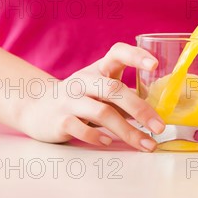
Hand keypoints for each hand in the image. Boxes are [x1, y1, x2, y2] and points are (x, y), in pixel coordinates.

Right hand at [21, 43, 164, 151]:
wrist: (36, 107)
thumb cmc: (82, 98)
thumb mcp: (102, 89)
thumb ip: (126, 96)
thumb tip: (160, 112)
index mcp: (99, 69)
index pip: (118, 53)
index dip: (136, 56)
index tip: (155, 65)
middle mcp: (85, 81)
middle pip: (114, 90)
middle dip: (140, 109)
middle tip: (160, 126)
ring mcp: (70, 99)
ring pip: (102, 113)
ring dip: (128, 131)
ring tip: (147, 144)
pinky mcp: (59, 119)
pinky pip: (80, 128)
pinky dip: (96, 136)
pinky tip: (109, 142)